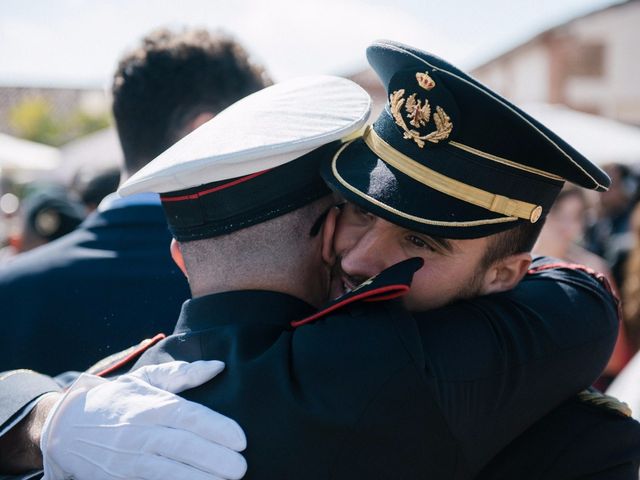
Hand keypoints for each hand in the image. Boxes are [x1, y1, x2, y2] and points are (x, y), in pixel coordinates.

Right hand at [41, 360, 246, 479]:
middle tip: (241, 467)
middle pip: (182, 446)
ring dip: (198, 479)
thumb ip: (183, 373)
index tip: (242, 439)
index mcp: (150, 405)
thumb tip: (218, 367)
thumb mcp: (145, 379)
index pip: (188, 416)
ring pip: (167, 472)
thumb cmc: (115, 399)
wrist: (65, 427)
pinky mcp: (119, 479)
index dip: (216, 428)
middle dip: (214, 459)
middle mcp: (140, 433)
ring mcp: (128, 459)